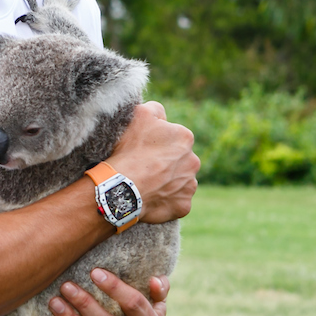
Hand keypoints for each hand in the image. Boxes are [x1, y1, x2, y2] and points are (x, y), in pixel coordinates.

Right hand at [108, 100, 198, 223]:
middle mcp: (193, 161)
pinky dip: (165, 201)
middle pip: (179, 160)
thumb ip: (155, 108)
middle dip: (166, 162)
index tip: (143, 148)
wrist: (122, 187)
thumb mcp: (139, 114)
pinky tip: (150, 197)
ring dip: (167, 181)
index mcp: (185, 138)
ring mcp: (189, 185)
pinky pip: (176, 202)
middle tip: (144, 166)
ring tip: (146, 183)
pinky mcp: (183, 206)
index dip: (157, 142)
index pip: (173, 137)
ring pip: (179, 181)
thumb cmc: (129, 149)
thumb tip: (161, 114)